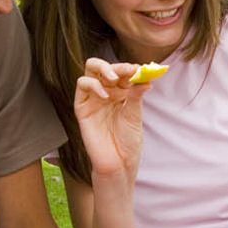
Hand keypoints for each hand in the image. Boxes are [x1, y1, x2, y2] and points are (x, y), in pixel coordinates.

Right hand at [74, 58, 150, 178]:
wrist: (118, 162)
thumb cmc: (128, 141)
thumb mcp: (135, 115)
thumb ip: (136, 95)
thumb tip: (145, 78)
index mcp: (122, 92)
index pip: (123, 72)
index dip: (131, 68)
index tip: (140, 69)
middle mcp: (107, 92)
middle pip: (105, 67)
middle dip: (117, 65)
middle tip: (128, 70)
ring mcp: (93, 98)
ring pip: (91, 70)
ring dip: (103, 69)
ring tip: (115, 78)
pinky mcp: (82, 106)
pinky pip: (82, 86)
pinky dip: (93, 84)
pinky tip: (105, 94)